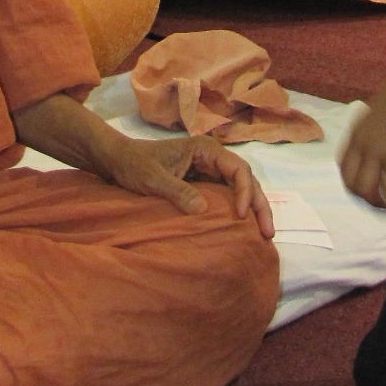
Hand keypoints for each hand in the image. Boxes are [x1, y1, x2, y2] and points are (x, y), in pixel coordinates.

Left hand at [89, 124, 275, 239]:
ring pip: (239, 189)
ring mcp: (208, 172)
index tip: (240, 215)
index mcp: (205, 150)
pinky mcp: (202, 185)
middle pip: (245, 180)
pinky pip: (226, 197)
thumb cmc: (134, 164)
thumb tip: (203, 210)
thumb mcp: (153, 179)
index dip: (245, 192)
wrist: (116, 161)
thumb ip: (178, 191)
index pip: (238, 169)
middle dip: (259, 205)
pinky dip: (237, 212)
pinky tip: (241, 230)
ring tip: (263, 235)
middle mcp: (212, 158)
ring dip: (252, 210)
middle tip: (268, 233)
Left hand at [339, 42, 385, 213]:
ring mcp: (376, 150)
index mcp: (358, 127)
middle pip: (351, 181)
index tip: (367, 187)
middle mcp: (361, 141)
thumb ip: (383, 122)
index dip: (353, 180)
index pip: (344, 163)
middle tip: (380, 203)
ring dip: (378, 204)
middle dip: (363, 197)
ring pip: (366, 191)